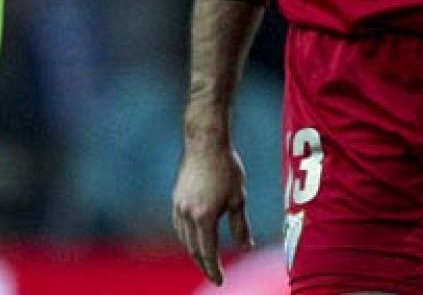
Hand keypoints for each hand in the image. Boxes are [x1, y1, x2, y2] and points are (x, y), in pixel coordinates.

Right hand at [172, 143, 254, 284]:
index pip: (207, 252)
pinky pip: (179, 226)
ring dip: (195, 252)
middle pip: (193, 249)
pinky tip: (194, 238)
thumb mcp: (238, 198)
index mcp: (204, 217)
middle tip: (214, 275)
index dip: (214, 269)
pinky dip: (187, 237)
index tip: (220, 281)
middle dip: (204, 265)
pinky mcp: (176, 198)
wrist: (205, 142)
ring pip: (184, 239)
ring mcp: (178, 206)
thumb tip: (247, 247)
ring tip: (206, 260)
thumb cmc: (226, 168)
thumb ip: (241, 226)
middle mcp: (187, 214)